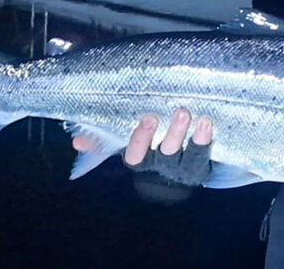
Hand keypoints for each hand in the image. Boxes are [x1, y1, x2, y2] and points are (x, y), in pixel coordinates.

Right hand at [71, 107, 213, 164]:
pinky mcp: (201, 163)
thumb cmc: (145, 144)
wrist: (173, 171)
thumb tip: (77, 141)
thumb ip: (100, 139)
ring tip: (190, 113)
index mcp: (141, 159)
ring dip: (188, 135)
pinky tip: (206, 122)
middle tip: (179, 112)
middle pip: (165, 154)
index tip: (147, 119)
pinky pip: (204, 153)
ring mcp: (183, 165)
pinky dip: (205, 138)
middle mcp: (163, 164)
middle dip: (170, 135)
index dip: (141, 140)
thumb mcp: (124, 140)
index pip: (137, 155)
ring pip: (187, 154)